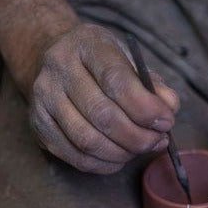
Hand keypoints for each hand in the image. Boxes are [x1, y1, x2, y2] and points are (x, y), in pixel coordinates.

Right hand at [22, 24, 180, 173]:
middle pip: (102, 115)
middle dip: (138, 136)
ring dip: (122, 153)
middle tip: (157, 141)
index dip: (145, 108)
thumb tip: (169, 108)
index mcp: (86, 44)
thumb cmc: (100, 62)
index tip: (166, 122)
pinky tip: (120, 157)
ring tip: (141, 148)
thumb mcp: (129, 59)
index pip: (117, 80)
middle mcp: (59, 68)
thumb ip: (152, 84)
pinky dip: (104, 164)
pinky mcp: (38, 125)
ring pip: (87, 140)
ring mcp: (43, 98)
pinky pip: (75, 156)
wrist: (54, 58)